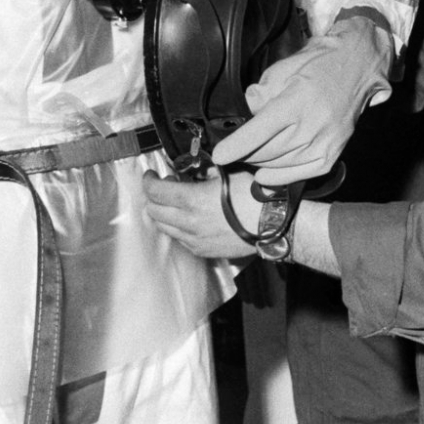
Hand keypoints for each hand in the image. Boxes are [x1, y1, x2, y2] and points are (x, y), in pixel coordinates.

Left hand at [143, 172, 259, 260]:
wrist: (274, 225)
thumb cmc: (256, 197)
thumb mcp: (230, 174)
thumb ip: (207, 173)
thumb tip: (199, 172)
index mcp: (193, 200)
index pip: (155, 192)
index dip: (149, 181)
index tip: (152, 175)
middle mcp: (189, 222)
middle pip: (154, 211)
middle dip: (154, 197)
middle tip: (165, 187)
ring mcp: (195, 240)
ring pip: (163, 227)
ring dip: (163, 213)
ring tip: (175, 204)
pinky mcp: (203, 250)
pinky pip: (179, 240)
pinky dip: (177, 228)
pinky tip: (188, 220)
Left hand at [212, 14, 392, 184]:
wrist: (356, 67)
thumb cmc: (317, 65)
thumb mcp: (282, 69)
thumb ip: (261, 93)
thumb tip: (248, 113)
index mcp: (296, 101)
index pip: (257, 132)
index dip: (234, 147)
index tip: (218, 155)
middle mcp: (312, 125)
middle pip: (265, 152)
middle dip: (243, 153)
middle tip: (234, 149)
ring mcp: (325, 143)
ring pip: (279, 165)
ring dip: (259, 163)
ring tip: (250, 155)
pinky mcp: (332, 154)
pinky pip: (299, 175)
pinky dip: (279, 177)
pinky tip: (265, 173)